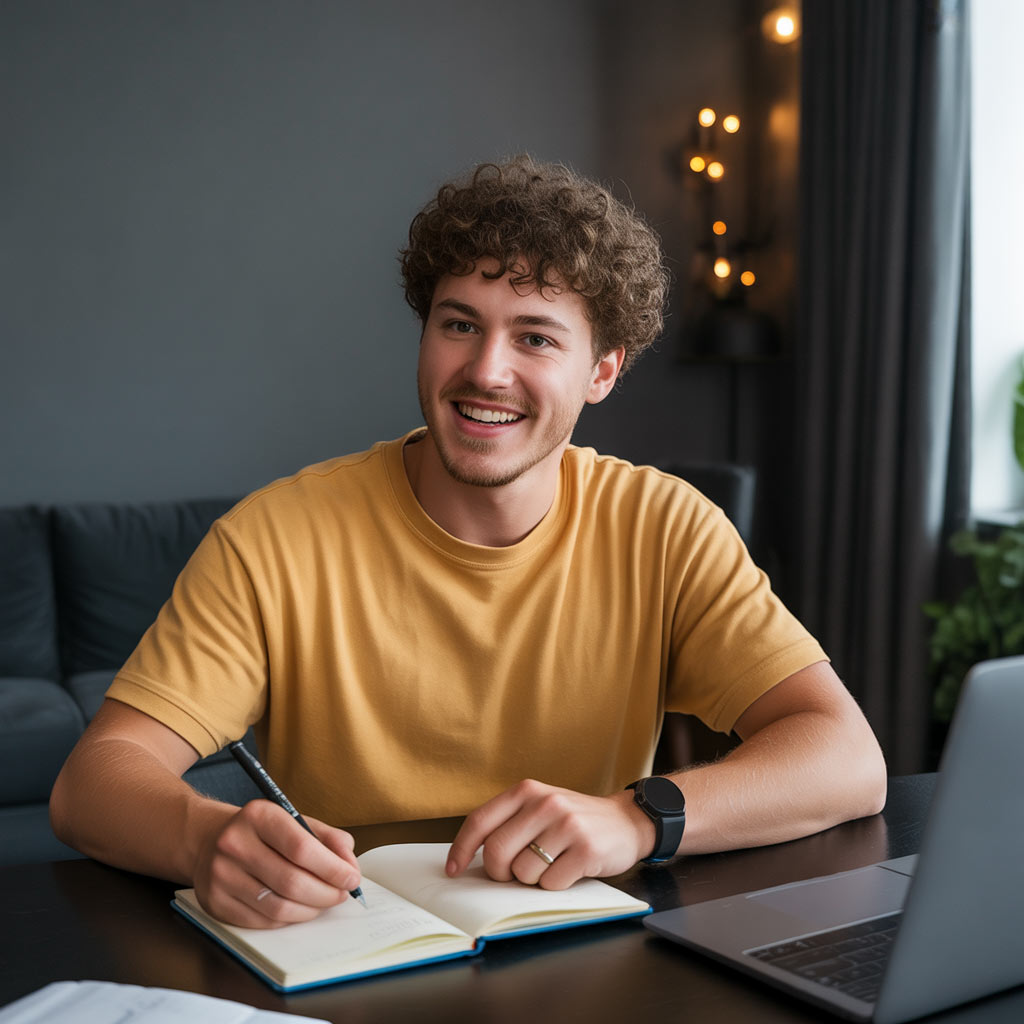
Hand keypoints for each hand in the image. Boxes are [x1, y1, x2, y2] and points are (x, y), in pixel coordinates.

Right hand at [192, 799, 361, 927]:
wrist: (209, 840)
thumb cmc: (261, 831)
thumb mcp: (293, 820)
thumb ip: (326, 837)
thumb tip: (349, 862)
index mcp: (258, 816)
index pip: (302, 848)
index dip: (332, 868)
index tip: (352, 878)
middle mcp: (234, 844)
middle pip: (292, 881)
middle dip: (326, 893)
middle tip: (343, 894)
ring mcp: (221, 876)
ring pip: (278, 907)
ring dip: (310, 909)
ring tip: (324, 901)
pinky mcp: (216, 903)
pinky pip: (263, 921)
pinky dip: (289, 919)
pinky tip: (299, 908)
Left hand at [445, 779, 654, 888]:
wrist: (626, 821)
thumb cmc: (574, 820)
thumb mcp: (540, 807)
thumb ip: (510, 823)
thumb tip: (472, 859)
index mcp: (527, 790)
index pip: (480, 821)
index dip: (462, 848)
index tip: (454, 869)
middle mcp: (545, 803)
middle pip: (497, 852)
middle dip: (500, 873)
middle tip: (514, 874)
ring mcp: (566, 825)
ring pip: (523, 872)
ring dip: (531, 880)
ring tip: (550, 865)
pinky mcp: (586, 849)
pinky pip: (551, 884)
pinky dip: (555, 886)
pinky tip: (569, 870)